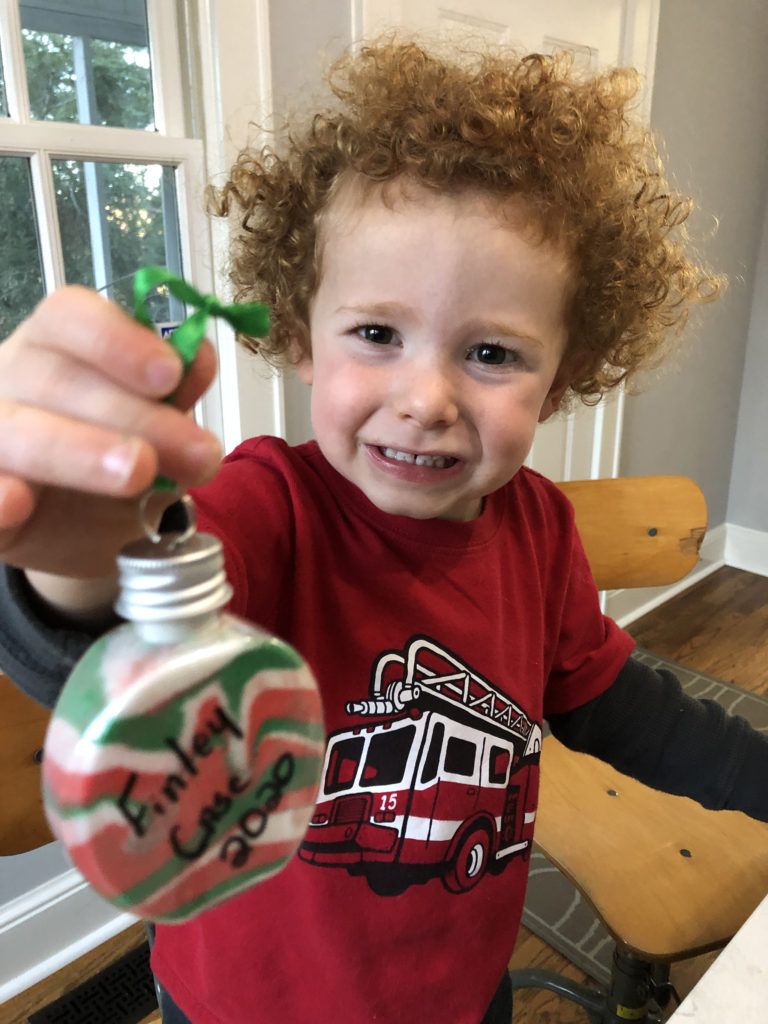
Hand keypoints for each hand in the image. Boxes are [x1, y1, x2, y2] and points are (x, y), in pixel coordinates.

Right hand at [0, 286, 221, 578]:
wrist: (81, 527)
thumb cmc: (112, 457)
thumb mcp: (156, 430)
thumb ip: (174, 398)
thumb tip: (199, 357)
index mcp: (54, 347)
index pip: (70, 317)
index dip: (119, 340)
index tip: (171, 373)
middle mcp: (11, 381)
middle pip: (58, 379)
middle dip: (136, 416)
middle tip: (196, 452)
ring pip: (18, 431)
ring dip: (78, 450)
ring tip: (138, 471)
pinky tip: (17, 503)